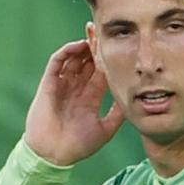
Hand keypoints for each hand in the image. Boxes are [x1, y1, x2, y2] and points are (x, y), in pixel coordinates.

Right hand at [23, 40, 124, 165]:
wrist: (54, 154)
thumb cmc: (78, 145)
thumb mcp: (106, 129)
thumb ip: (118, 114)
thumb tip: (134, 101)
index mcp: (89, 98)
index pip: (100, 74)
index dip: (108, 61)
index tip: (119, 48)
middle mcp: (76, 89)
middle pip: (87, 62)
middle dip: (94, 47)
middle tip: (104, 31)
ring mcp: (62, 85)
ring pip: (73, 59)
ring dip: (82, 46)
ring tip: (93, 33)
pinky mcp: (49, 84)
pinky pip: (57, 63)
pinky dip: (66, 52)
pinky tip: (78, 45)